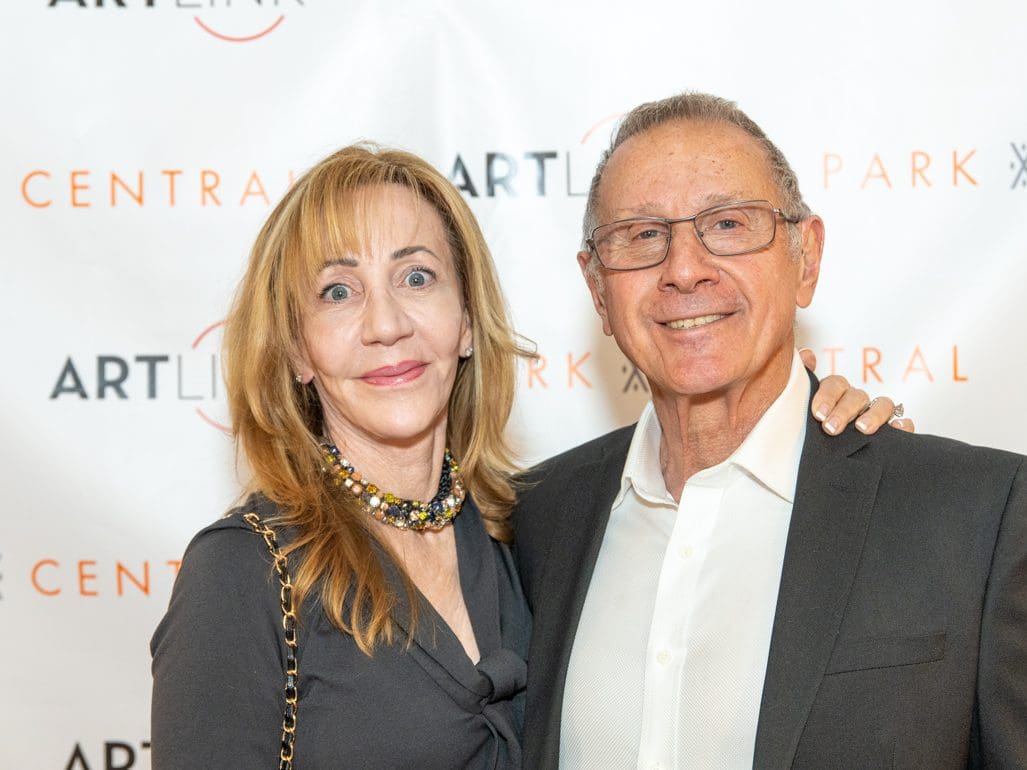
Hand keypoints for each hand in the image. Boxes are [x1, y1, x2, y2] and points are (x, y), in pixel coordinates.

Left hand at [800, 348, 914, 434]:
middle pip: (857, 396)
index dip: (827, 396)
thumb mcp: (802, 409)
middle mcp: (857, 402)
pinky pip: (904, 424)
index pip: (835, 384)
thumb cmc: (813, 431)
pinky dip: (903, 426)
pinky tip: (896, 430)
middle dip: (844, 411)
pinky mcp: (893, 433)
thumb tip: (807, 355)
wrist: (825, 462)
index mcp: (836, 394)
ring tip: (862, 428)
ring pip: (883, 405)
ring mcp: (877, 416)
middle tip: (830, 428)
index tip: (818, 414)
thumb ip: (802, 382)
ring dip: (873, 415)